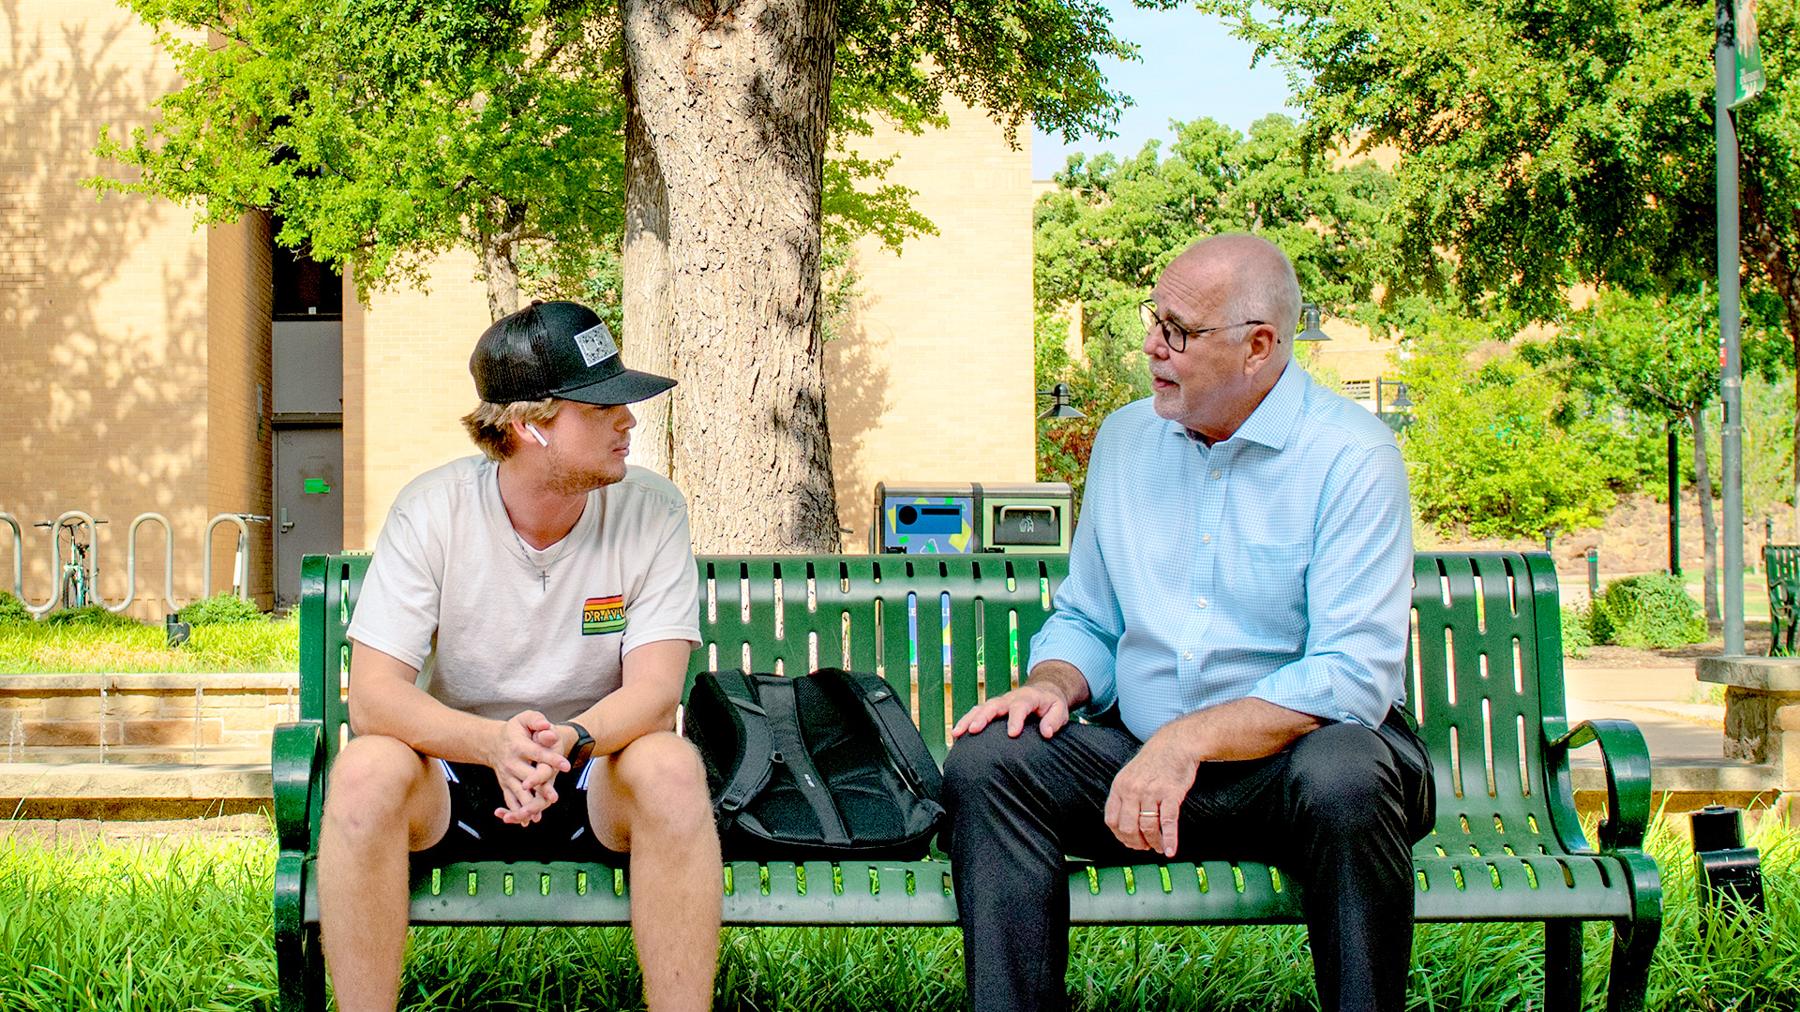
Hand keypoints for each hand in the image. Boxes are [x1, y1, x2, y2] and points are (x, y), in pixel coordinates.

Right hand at [485, 711, 570, 824]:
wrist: (492, 742)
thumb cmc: (514, 730)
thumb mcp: (524, 718)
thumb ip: (536, 720)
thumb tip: (547, 726)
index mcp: (518, 746)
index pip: (538, 753)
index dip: (552, 759)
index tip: (567, 766)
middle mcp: (511, 763)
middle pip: (528, 777)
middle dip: (541, 788)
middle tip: (554, 797)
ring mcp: (507, 776)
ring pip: (518, 793)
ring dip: (528, 804)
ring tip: (538, 814)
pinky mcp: (505, 785)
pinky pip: (510, 800)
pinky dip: (516, 811)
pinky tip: (527, 821)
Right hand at [951, 682, 1072, 739]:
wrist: (1044, 691)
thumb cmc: (1051, 704)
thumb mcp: (1059, 710)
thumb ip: (1054, 720)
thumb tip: (1046, 733)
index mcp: (1028, 698)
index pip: (1020, 707)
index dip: (1015, 719)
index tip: (1012, 734)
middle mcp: (1010, 699)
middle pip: (993, 705)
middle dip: (982, 717)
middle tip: (973, 730)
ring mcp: (999, 703)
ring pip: (980, 708)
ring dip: (968, 719)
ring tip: (956, 733)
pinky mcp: (992, 708)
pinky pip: (976, 713)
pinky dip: (965, 721)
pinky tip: (956, 735)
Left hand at [1103, 732, 1198, 857]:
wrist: (1175, 744)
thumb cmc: (1154, 761)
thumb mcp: (1130, 775)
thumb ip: (1124, 796)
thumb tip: (1124, 824)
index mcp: (1120, 786)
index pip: (1111, 820)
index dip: (1120, 836)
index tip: (1129, 841)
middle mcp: (1132, 790)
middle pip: (1128, 828)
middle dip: (1136, 843)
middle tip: (1145, 847)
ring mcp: (1151, 792)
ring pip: (1147, 827)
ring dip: (1153, 843)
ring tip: (1158, 847)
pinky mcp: (1170, 794)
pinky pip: (1167, 822)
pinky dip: (1169, 840)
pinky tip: (1170, 850)